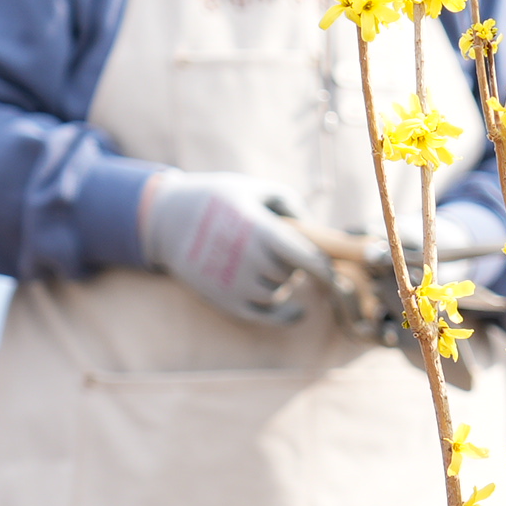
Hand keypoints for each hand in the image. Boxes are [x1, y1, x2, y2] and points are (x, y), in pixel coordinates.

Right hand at [140, 171, 328, 324]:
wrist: (168, 220)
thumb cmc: (219, 199)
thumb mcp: (255, 189)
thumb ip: (291, 204)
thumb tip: (318, 230)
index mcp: (259, 230)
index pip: (305, 257)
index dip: (325, 268)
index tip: (337, 272)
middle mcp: (248, 260)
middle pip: (291, 273)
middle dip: (293, 263)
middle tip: (279, 248)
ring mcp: (235, 284)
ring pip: (278, 292)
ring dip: (281, 280)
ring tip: (264, 260)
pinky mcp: (225, 301)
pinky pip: (264, 317)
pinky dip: (285, 316)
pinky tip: (298, 312)